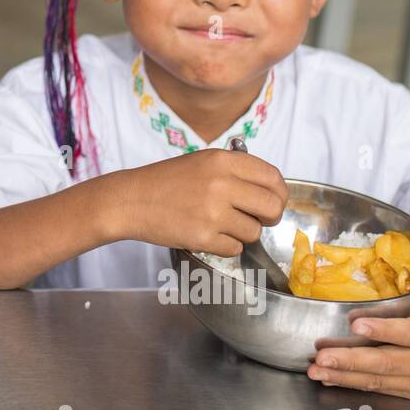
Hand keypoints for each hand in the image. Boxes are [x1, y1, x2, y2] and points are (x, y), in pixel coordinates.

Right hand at [103, 148, 287, 255]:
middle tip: (258, 219)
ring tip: (221, 225)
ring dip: (243, 233)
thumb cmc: (165, 182)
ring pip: (254, 232)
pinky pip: (234, 249)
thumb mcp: (202, 162)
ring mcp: (212, 212)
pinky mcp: (203, 237)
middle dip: (270, 217)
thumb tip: (270, 189)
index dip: (280, 193)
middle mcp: (221, 184)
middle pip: (272, 207)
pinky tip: (207, 234)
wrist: (130, 200)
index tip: (274, 201)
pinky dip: (226, 246)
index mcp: (223, 161)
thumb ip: (235, 171)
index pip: (273, 178)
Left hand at [307, 258, 409, 398]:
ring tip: (316, 370)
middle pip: (391, 363)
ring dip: (345, 376)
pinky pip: (382, 389)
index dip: (385, 330)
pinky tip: (329, 377)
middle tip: (322, 355)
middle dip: (353, 360)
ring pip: (381, 381)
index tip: (355, 324)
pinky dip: (353, 383)